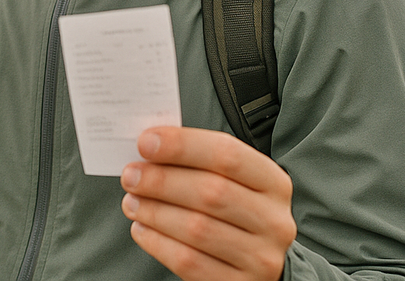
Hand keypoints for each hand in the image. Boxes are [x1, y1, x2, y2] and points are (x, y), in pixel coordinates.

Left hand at [120, 126, 295, 280]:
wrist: (256, 262)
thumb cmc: (235, 212)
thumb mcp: (232, 183)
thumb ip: (199, 162)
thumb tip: (151, 144)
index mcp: (273, 183)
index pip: (227, 154)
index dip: (183, 145)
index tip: (146, 141)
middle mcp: (274, 220)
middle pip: (210, 192)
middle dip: (161, 180)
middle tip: (131, 175)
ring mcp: (260, 257)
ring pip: (197, 229)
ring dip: (154, 211)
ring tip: (132, 201)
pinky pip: (189, 262)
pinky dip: (157, 242)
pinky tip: (142, 228)